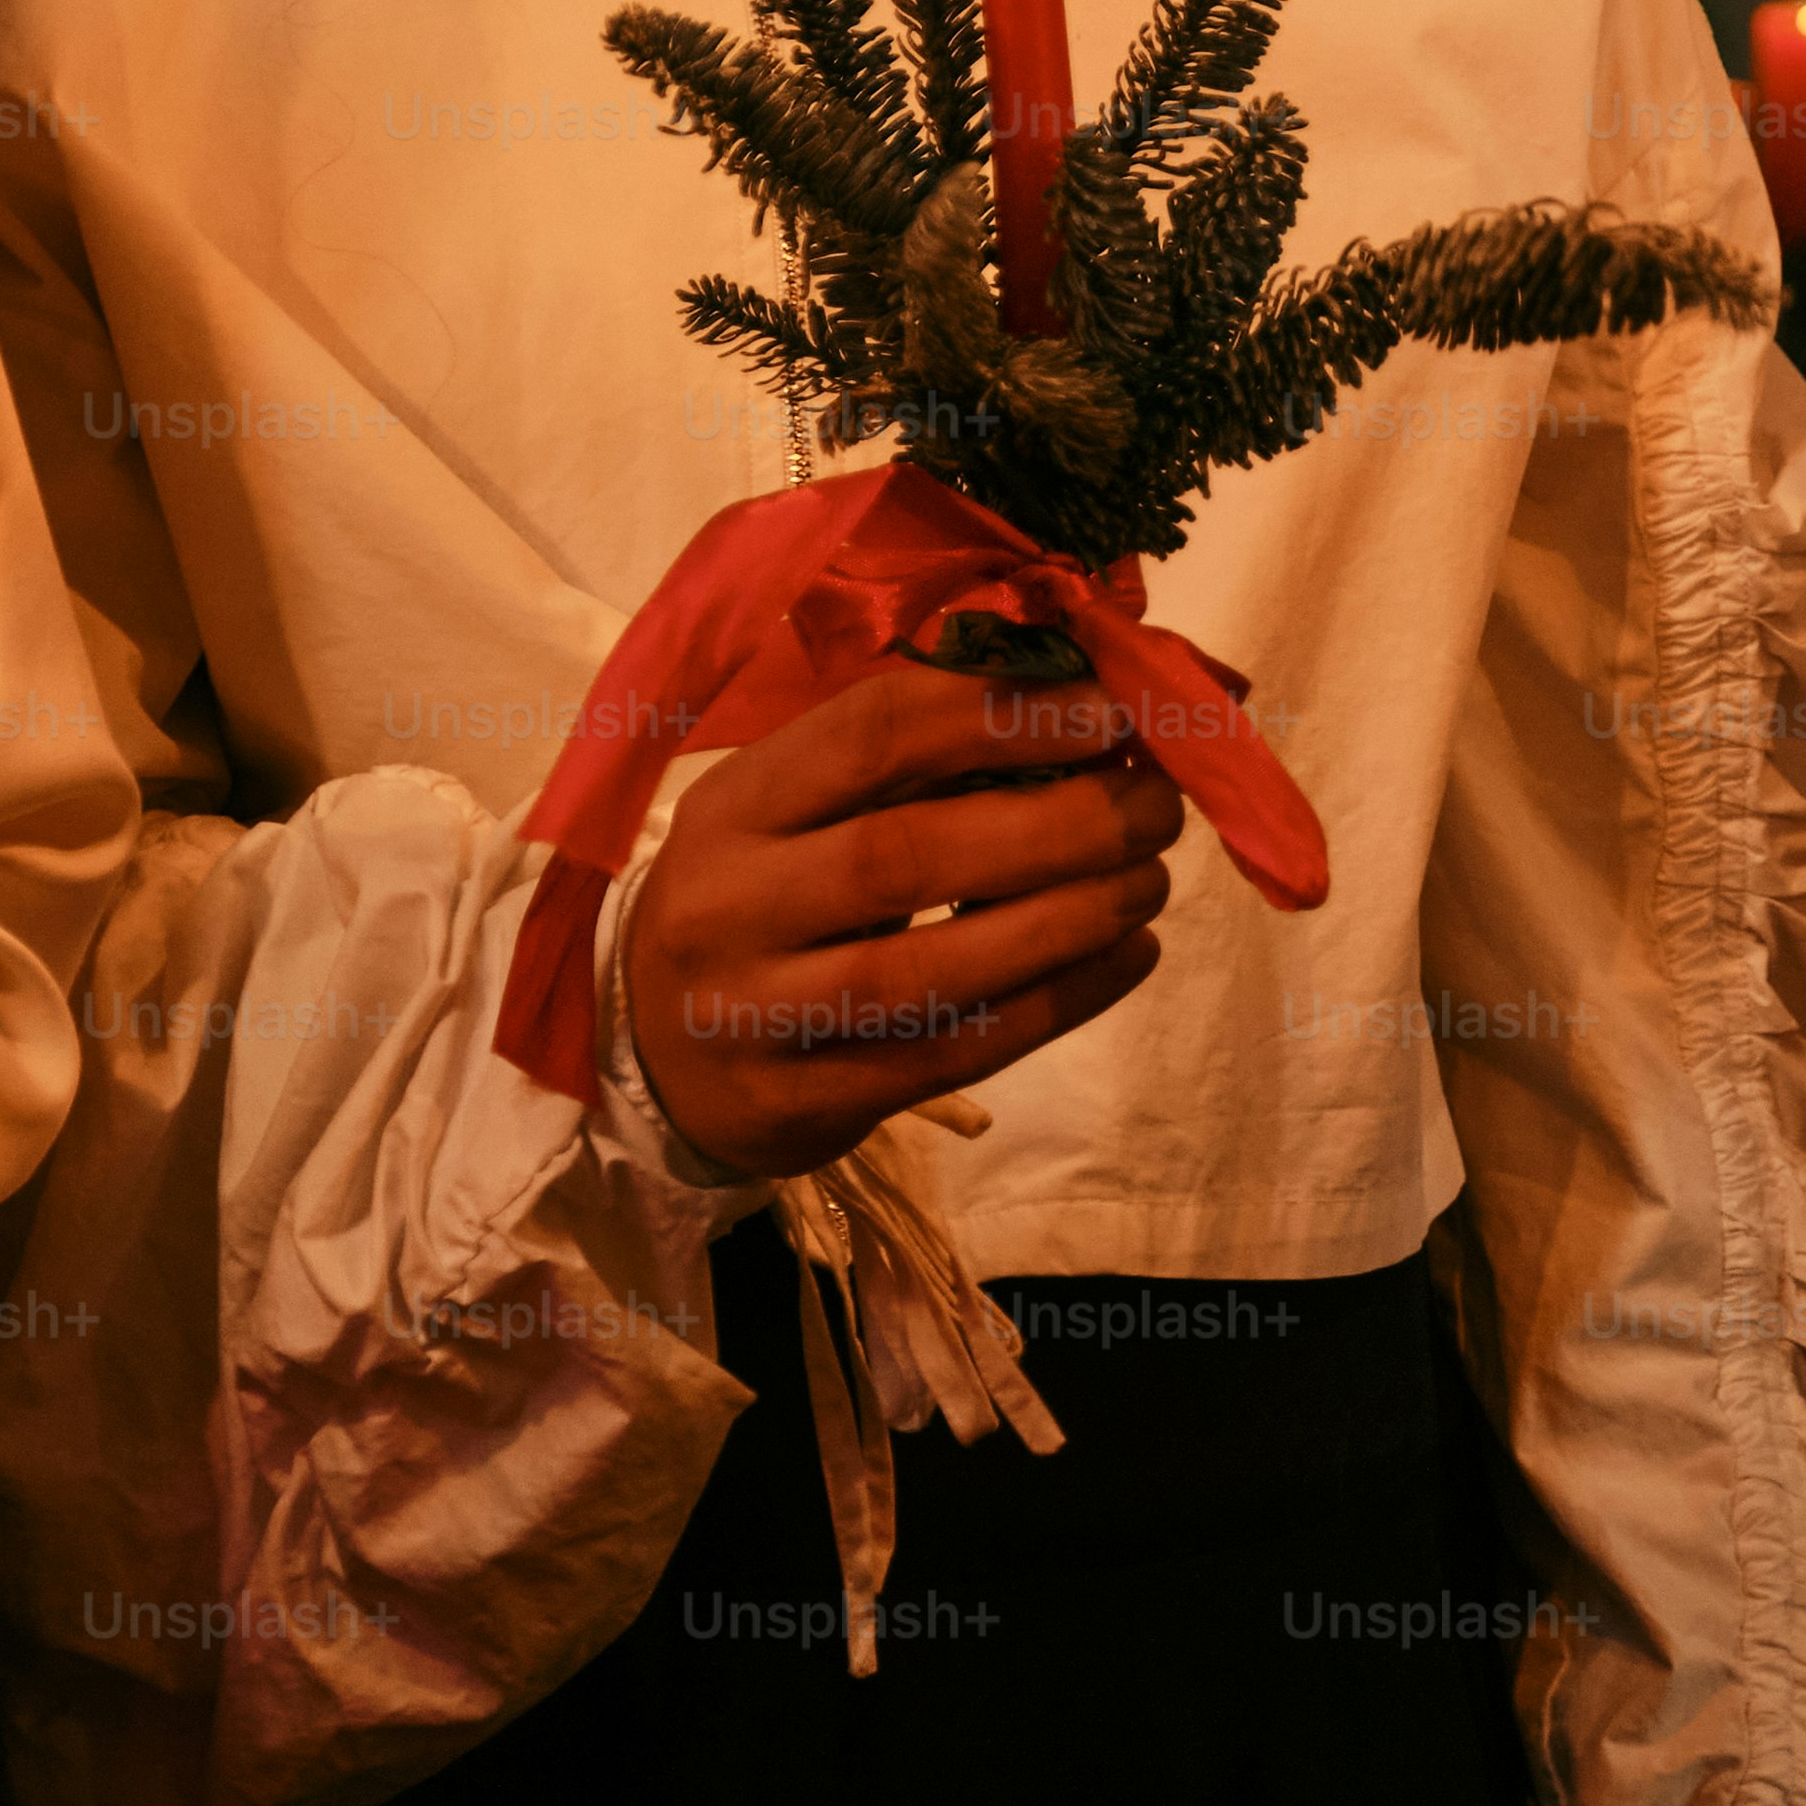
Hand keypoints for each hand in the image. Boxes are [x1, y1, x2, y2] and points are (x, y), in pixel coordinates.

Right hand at [623, 663, 1185, 1179]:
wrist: (649, 1053)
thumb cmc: (760, 897)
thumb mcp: (793, 811)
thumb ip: (914, 758)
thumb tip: (1086, 703)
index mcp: (733, 804)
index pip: (872, 733)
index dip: (1005, 713)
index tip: (1110, 707)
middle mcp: (731, 905)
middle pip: (908, 853)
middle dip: (1058, 823)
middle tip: (1155, 805)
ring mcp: (759, 1015)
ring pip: (935, 969)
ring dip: (1070, 919)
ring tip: (1150, 880)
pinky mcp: (804, 1103)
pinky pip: (955, 1052)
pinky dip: (1060, 1001)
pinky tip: (1128, 956)